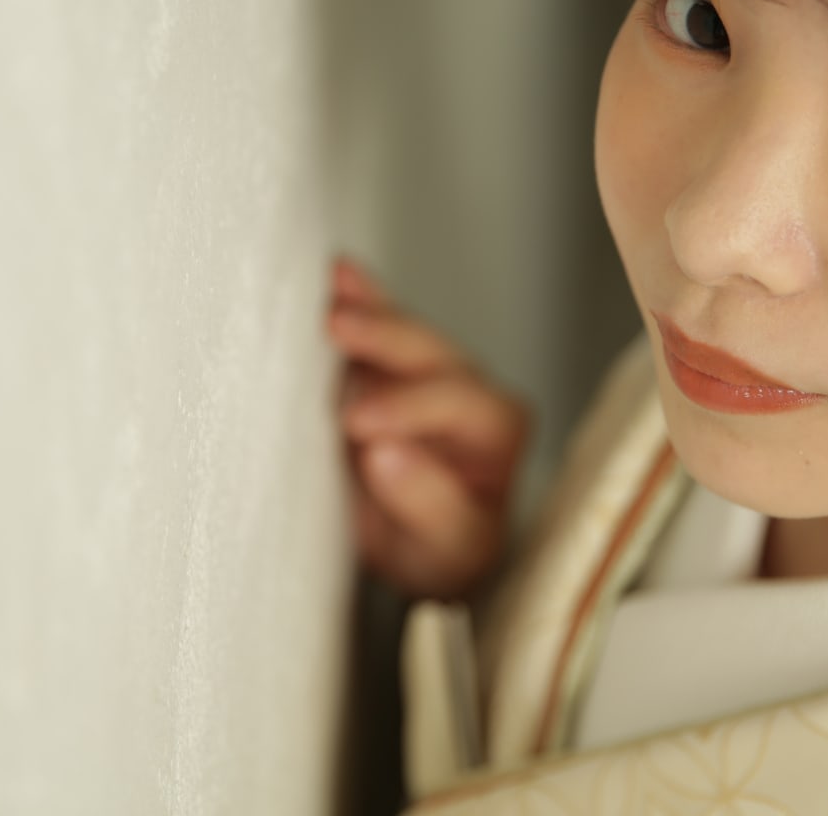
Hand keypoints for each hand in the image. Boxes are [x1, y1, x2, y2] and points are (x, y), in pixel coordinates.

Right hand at [326, 254, 530, 600]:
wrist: (418, 547)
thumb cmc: (440, 552)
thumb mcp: (445, 552)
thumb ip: (428, 507)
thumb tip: (383, 455)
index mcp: (498, 431)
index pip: (458, 404)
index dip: (409, 407)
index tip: (357, 423)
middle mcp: (469, 389)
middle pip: (431, 350)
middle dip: (386, 335)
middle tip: (337, 327)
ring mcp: (425, 369)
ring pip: (401, 327)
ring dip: (366, 305)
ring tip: (329, 285)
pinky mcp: (386, 363)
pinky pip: (375, 321)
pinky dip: (355, 298)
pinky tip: (333, 275)